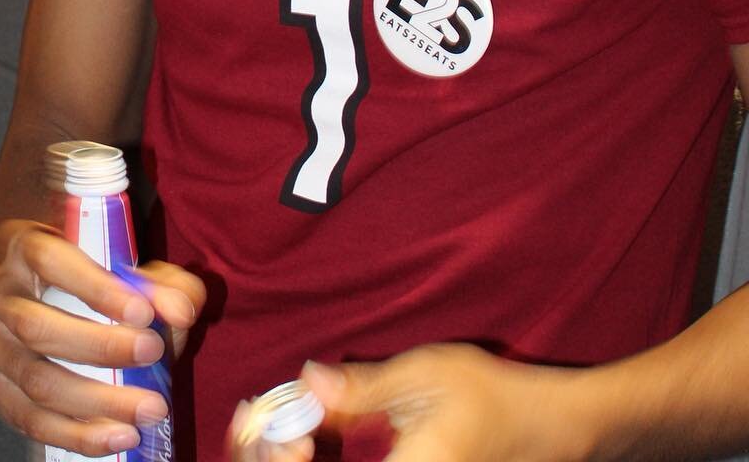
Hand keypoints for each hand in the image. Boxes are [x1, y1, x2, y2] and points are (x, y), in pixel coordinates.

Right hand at [0, 219, 203, 457]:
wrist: (35, 284)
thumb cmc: (86, 270)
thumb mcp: (125, 261)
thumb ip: (159, 281)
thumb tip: (180, 311)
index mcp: (22, 246)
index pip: (49, 261)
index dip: (95, 288)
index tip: (143, 312)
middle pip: (34, 326)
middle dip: (99, 347)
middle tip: (153, 355)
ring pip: (34, 380)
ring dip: (95, 403)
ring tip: (147, 409)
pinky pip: (30, 420)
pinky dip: (77, 435)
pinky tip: (117, 437)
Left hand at [229, 346, 587, 461]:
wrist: (546, 427)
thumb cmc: (490, 396)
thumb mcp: (423, 377)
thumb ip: (362, 387)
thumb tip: (306, 381)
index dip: (286, 461)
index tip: (286, 434)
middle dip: (285, 458)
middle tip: (284, 432)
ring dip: (301, 458)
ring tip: (295, 434)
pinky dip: (326, 459)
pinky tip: (316, 441)